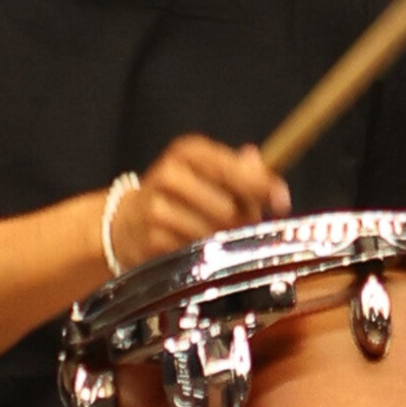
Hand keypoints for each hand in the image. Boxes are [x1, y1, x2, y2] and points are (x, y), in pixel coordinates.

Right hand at [111, 136, 291, 266]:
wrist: (123, 223)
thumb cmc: (176, 195)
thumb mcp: (204, 172)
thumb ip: (240, 171)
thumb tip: (273, 182)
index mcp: (188, 152)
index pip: (231, 168)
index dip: (261, 186)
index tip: (282, 201)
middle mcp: (170, 174)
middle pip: (229, 206)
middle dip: (244, 220)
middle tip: (244, 224)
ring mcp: (158, 207)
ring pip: (215, 232)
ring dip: (226, 240)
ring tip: (219, 236)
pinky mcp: (153, 238)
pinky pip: (197, 252)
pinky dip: (205, 254)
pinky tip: (197, 248)